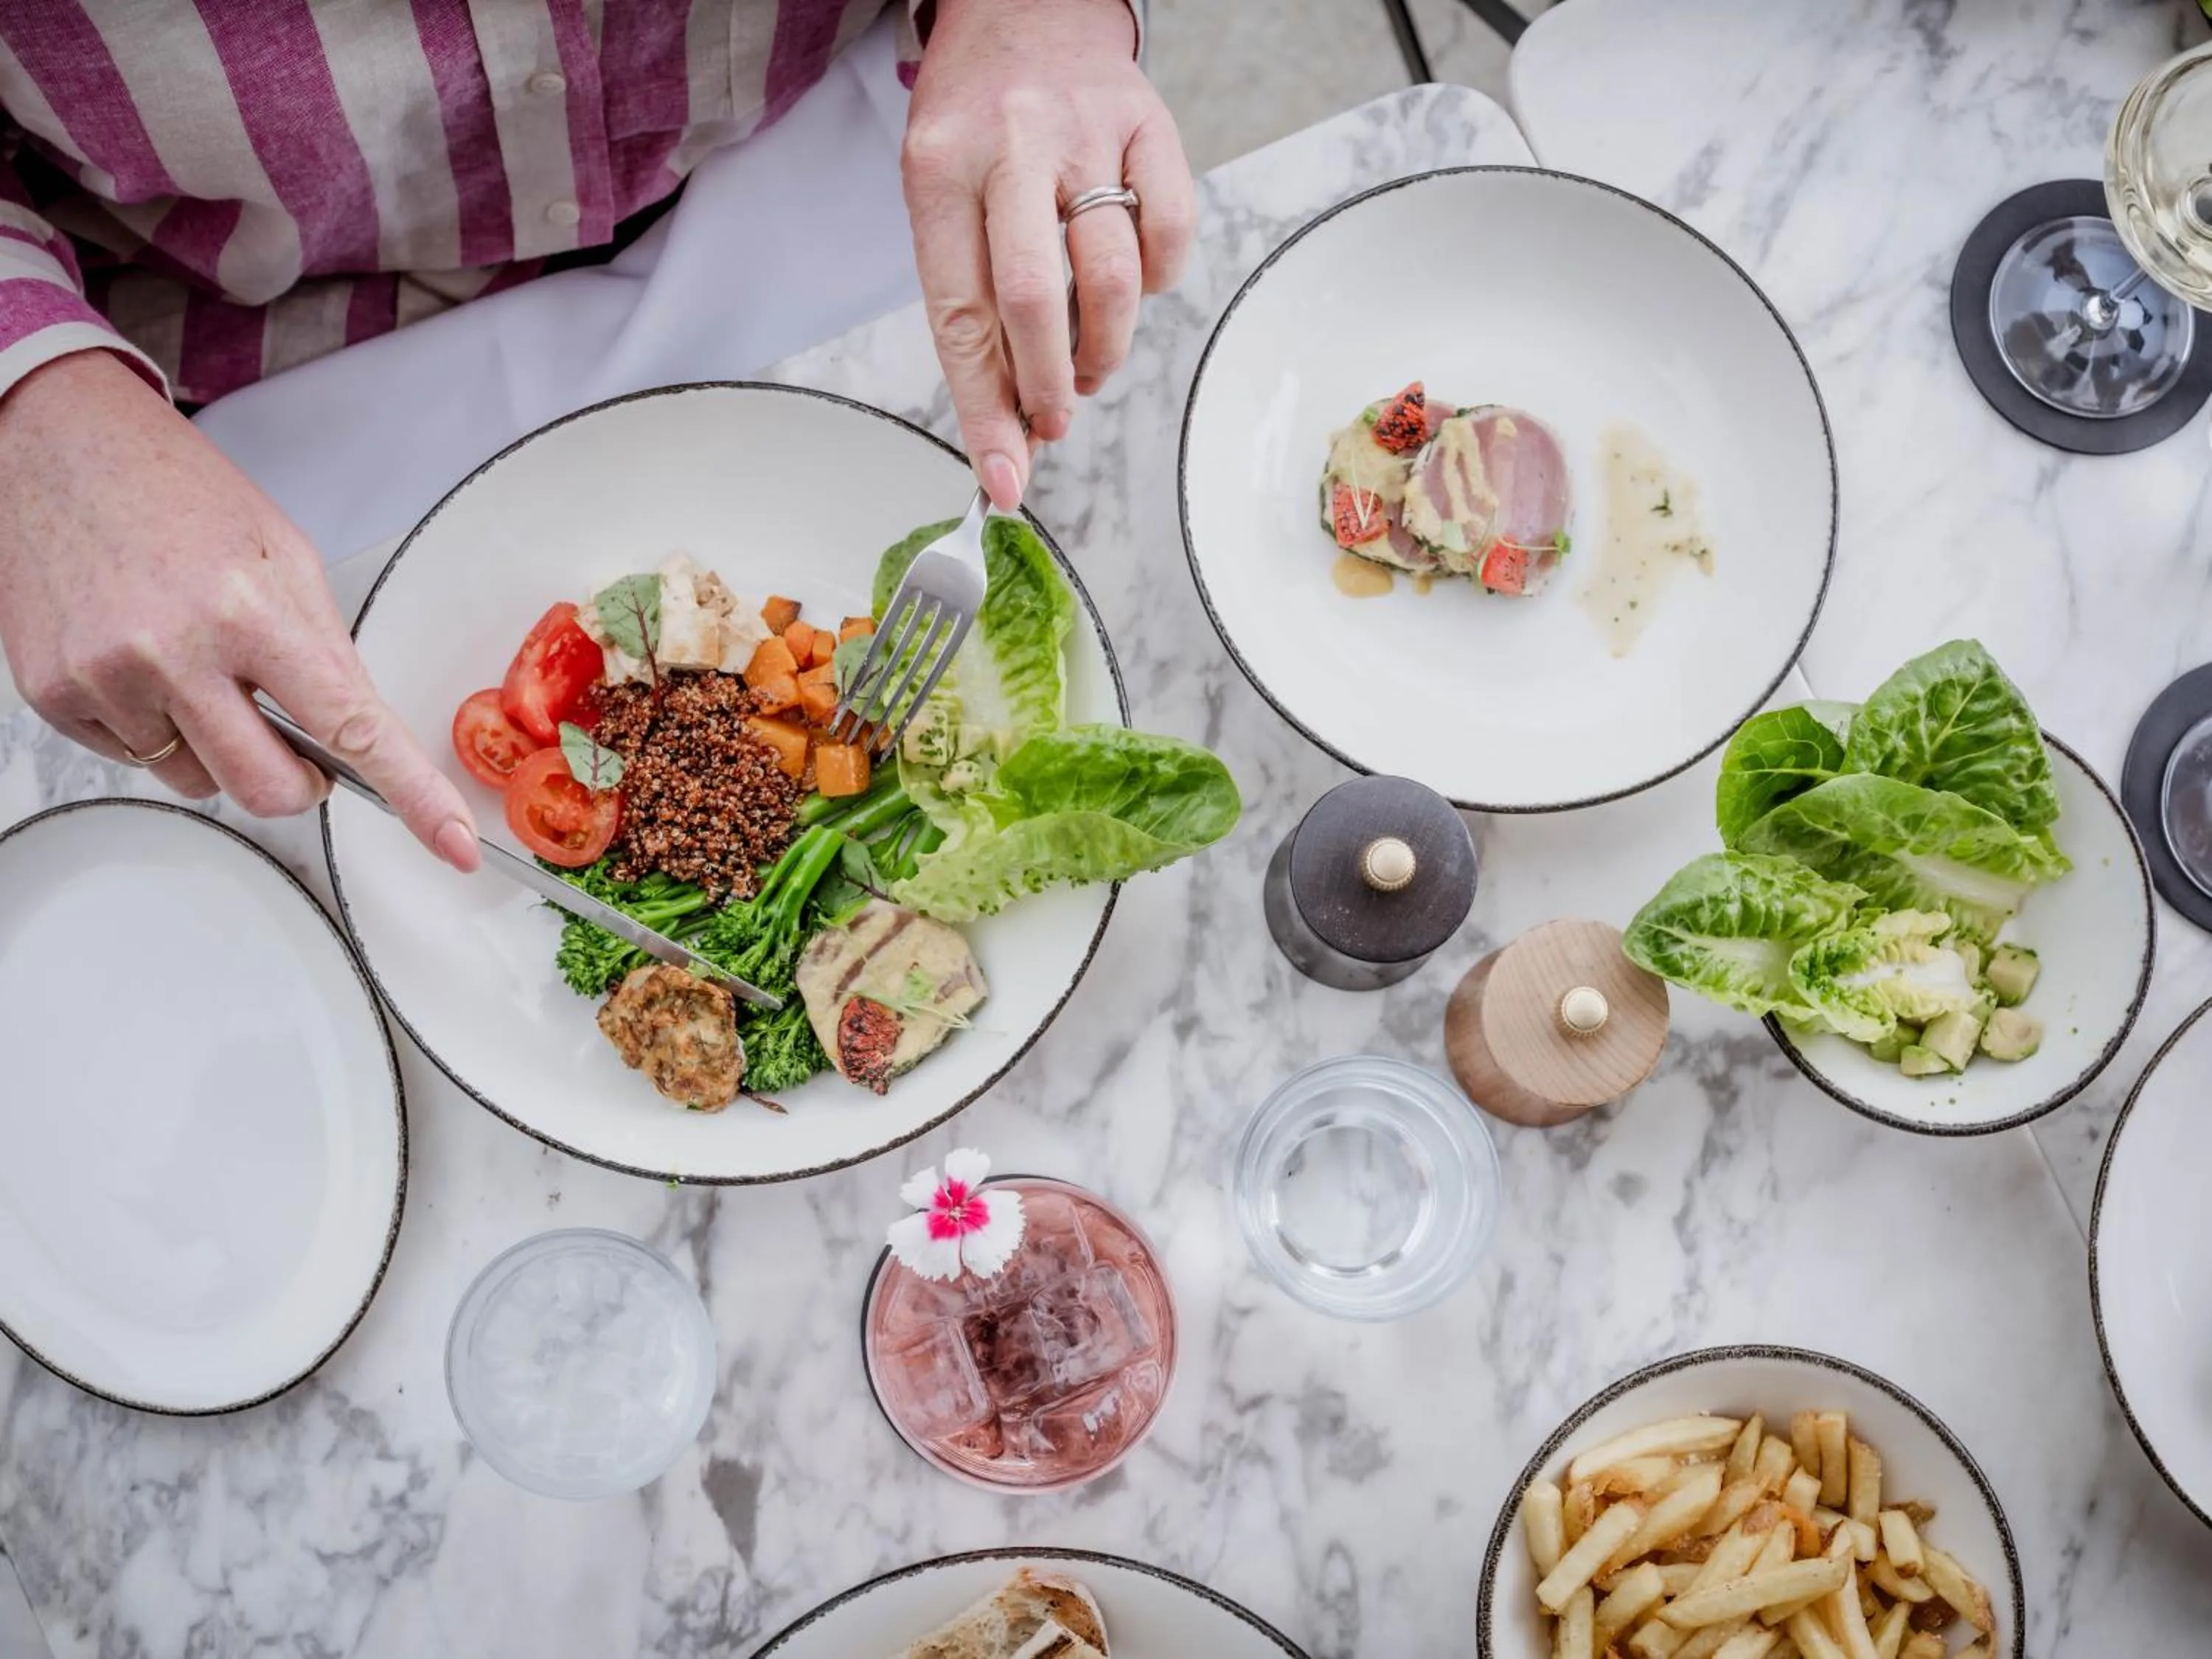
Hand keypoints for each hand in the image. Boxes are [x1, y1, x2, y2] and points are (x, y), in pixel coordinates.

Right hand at [0, 351, 479, 868]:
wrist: (60, 450)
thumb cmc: (178, 495)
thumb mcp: (283, 558)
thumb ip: (325, 652)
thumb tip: (357, 736)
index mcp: (252, 612)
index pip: (352, 728)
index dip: (412, 795)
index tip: (453, 843)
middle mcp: (176, 653)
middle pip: (268, 790)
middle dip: (301, 786)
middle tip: (300, 744)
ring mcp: (109, 679)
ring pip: (200, 781)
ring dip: (218, 750)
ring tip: (197, 667)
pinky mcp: (56, 695)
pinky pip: (136, 759)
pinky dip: (156, 729)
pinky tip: (144, 662)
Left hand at [903, 0, 1195, 508]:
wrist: (1024, 6)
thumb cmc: (976, 120)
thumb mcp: (940, 195)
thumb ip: (969, 304)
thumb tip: (1006, 428)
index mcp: (938, 169)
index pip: (959, 315)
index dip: (984, 410)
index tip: (1002, 478)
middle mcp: (1011, 147)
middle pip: (1033, 300)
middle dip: (1047, 386)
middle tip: (1054, 418)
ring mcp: (1087, 133)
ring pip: (1112, 276)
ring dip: (1104, 348)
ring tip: (1087, 362)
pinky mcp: (1149, 125)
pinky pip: (1168, 233)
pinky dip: (1153, 282)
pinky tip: (1129, 283)